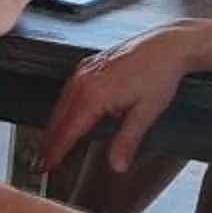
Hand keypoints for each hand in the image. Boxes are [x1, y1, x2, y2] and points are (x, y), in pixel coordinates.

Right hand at [41, 28, 197, 177]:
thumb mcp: (145, 114)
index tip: (47, 165)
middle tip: (45, 161)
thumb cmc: (159, 75)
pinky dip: (63, 109)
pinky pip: (67, 92)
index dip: (56, 151)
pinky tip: (67, 118)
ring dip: (55, 126)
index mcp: (93, 95)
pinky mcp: (87, 66)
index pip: (68, 131)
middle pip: (57, 119)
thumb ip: (127, 141)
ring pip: (60, 105)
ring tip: (53, 144)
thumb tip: (117, 165)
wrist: (166, 46)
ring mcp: (82, 72)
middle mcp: (82, 82)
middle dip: (50, 141)